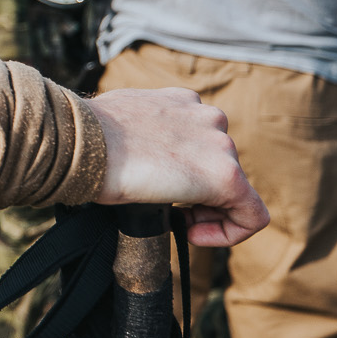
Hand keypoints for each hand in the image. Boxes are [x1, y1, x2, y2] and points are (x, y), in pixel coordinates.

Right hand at [88, 87, 268, 246]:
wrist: (83, 145)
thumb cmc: (88, 141)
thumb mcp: (121, 126)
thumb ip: (143, 135)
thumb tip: (138, 155)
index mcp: (182, 102)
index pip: (201, 142)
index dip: (186, 173)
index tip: (164, 190)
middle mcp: (208, 117)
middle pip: (220, 165)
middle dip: (198, 195)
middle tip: (170, 212)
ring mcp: (221, 145)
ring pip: (235, 189)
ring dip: (208, 211)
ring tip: (177, 222)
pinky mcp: (228, 177)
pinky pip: (252, 215)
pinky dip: (231, 232)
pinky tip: (195, 235)